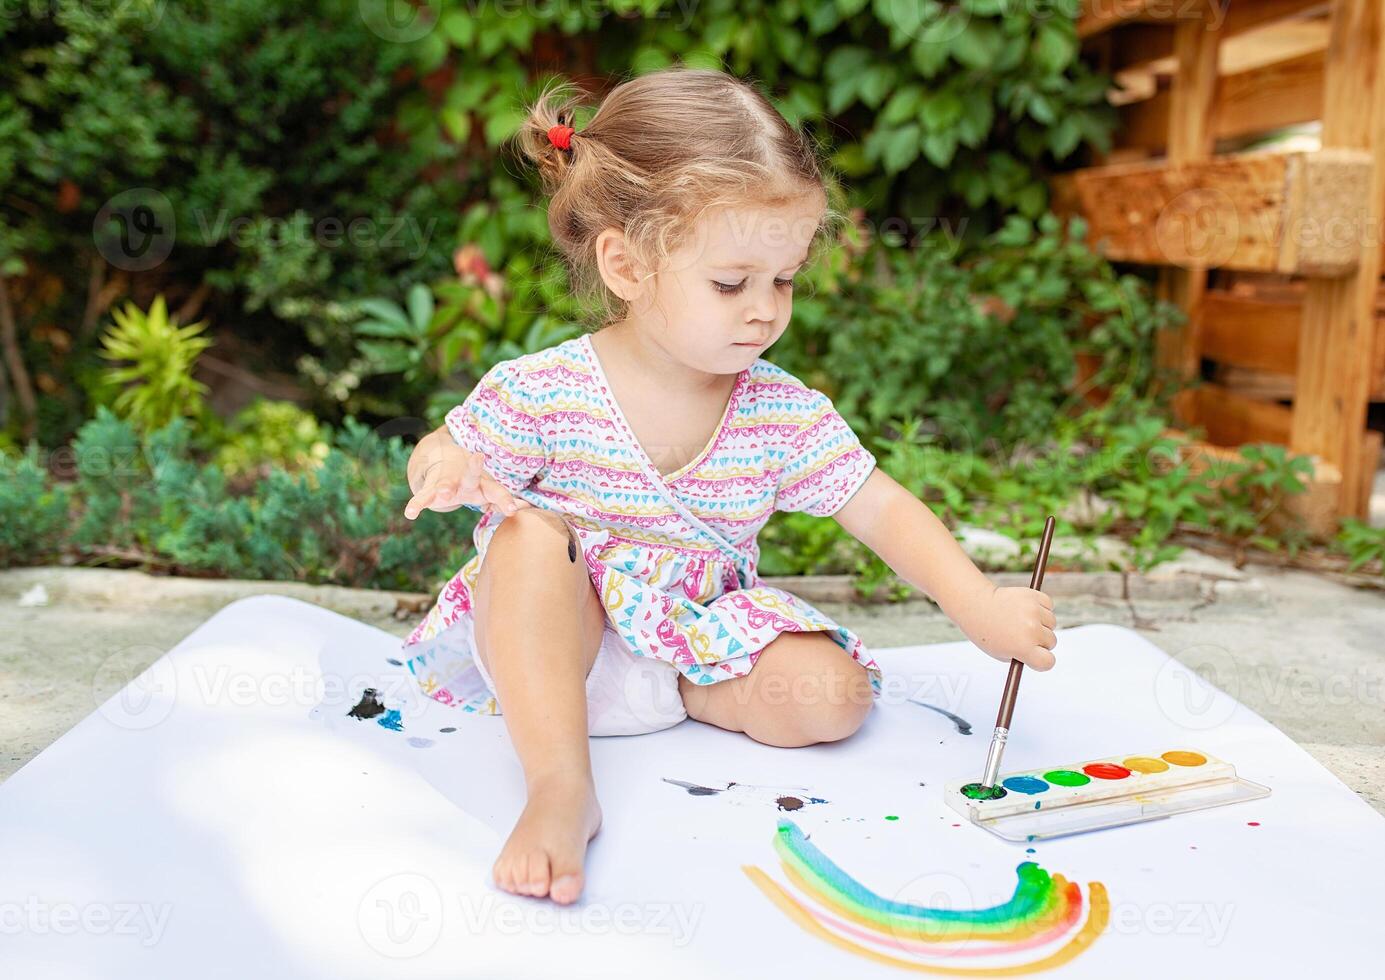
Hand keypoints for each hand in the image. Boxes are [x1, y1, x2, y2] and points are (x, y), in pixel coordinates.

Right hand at [404, 445, 530, 520]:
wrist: (443, 460)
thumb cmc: (474, 482)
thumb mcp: (489, 490)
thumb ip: (503, 500)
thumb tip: (526, 507)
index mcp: (483, 483)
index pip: (496, 490)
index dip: (504, 499)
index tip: (513, 508)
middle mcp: (464, 480)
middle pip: (472, 475)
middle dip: (475, 469)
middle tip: (478, 458)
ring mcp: (446, 483)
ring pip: (444, 484)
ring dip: (444, 488)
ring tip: (442, 494)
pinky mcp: (430, 489)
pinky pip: (422, 497)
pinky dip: (416, 504)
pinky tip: (410, 513)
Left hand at [958, 585, 1056, 670]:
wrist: (976, 605)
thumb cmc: (986, 632)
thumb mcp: (1001, 653)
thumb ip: (1023, 656)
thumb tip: (1042, 654)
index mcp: (1023, 648)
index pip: (1048, 662)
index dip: (1043, 660)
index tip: (1036, 656)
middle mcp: (1031, 630)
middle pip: (1051, 642)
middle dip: (1040, 641)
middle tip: (1023, 636)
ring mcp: (1033, 612)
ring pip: (1051, 623)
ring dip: (1042, 623)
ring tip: (1021, 620)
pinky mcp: (1033, 596)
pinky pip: (1048, 605)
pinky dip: (1042, 607)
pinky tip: (1025, 608)